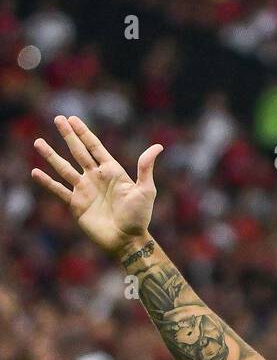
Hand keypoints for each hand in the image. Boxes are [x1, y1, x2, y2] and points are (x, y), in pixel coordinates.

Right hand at [32, 115, 162, 258]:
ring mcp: (84, 190)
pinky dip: (47, 182)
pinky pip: (58, 190)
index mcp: (111, 171)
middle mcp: (95, 177)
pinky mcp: (76, 204)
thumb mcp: (146, 191)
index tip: (72, 119)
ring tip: (38, 142)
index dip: (83, 133)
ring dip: (51, 155)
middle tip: (57, 118)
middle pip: (78, 151)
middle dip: (68, 135)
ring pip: (64, 168)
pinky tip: (35, 172)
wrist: (127, 241)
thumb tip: (158, 146)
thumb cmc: (139, 217)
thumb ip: (145, 168)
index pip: (94, 147)